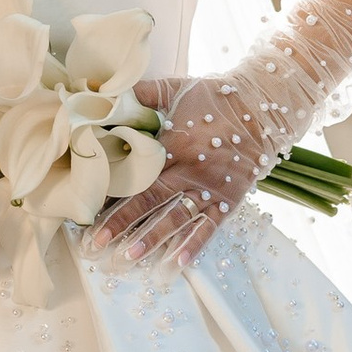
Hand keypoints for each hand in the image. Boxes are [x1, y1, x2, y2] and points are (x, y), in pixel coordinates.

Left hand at [88, 75, 279, 270]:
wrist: (263, 109)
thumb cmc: (215, 98)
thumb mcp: (176, 88)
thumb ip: (142, 94)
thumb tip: (105, 96)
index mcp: (174, 143)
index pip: (136, 172)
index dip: (112, 191)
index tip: (89, 208)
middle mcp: (190, 169)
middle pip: (150, 200)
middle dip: (121, 223)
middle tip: (97, 243)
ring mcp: (210, 188)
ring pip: (176, 218)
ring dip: (152, 239)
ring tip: (129, 257)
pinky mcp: (228, 200)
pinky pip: (209, 226)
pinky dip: (193, 245)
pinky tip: (176, 263)